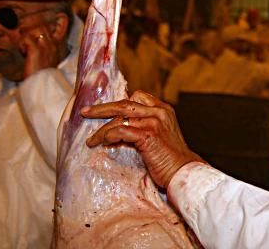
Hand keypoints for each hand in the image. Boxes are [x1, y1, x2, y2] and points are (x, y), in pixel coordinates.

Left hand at [19, 25, 60, 78]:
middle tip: (24, 43)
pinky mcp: (37, 50)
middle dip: (29, 32)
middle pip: (41, 27)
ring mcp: (45, 47)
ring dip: (25, 37)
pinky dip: (22, 44)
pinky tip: (24, 54)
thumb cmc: (39, 77)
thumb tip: (29, 44)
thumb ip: (40, 52)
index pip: (47, 31)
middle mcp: (51, 46)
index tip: (27, 40)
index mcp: (54, 49)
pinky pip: (27, 38)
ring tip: (24, 49)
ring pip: (35, 29)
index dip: (35, 32)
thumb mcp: (43, 63)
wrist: (41, 85)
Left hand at [82, 90, 203, 187]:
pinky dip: (109, 136)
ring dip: (102, 129)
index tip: (105, 110)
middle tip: (86, 112)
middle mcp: (159, 112)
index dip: (119, 103)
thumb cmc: (170, 158)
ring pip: (120, 119)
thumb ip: (146, 124)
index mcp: (163, 109)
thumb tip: (121, 125)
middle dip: (102, 108)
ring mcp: (154, 123)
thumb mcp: (161, 134)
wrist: (183, 171)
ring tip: (92, 140)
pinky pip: (122, 131)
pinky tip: (104, 143)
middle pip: (124, 104)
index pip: (137, 96)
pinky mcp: (149, 136)